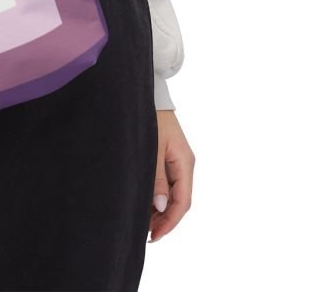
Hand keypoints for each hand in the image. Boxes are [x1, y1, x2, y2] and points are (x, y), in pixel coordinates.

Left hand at [149, 109, 193, 242]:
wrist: (149, 94)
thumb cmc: (151, 118)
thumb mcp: (152, 148)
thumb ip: (157, 178)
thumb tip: (161, 206)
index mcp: (185, 163)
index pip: (182, 202)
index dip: (169, 222)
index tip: (155, 236)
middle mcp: (184, 164)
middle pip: (179, 200)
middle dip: (164, 219)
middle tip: (146, 232)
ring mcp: (177, 160)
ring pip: (173, 193)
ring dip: (160, 209)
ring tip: (144, 221)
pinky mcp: (168, 156)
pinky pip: (167, 182)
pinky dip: (158, 195)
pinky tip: (146, 202)